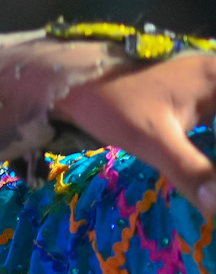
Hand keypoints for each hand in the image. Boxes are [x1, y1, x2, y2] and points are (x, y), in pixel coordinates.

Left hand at [53, 53, 215, 213]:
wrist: (72, 82)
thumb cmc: (112, 104)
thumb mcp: (154, 142)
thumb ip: (193, 172)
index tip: (214, 186)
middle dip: (214, 166)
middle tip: (211, 190)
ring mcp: (211, 88)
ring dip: (211, 158)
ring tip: (209, 188)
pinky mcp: (199, 100)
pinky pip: (214, 125)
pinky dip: (210, 147)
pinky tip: (206, 176)